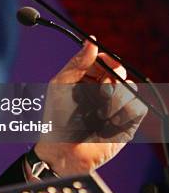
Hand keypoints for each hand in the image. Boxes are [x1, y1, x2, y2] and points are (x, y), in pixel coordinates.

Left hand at [34, 39, 146, 176]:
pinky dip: (122, 112)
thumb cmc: (55, 119)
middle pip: (119, 73)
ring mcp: (115, 107)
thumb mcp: (60, 84)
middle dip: (111, 78)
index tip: (107, 62)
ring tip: (97, 113)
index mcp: (86, 80)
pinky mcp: (126, 123)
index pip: (103, 62)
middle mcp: (102, 92)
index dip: (107, 60)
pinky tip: (107, 121)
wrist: (62, 151)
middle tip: (101, 89)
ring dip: (113, 99)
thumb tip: (92, 41)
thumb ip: (77, 62)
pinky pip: (136, 107)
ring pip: (129, 89)